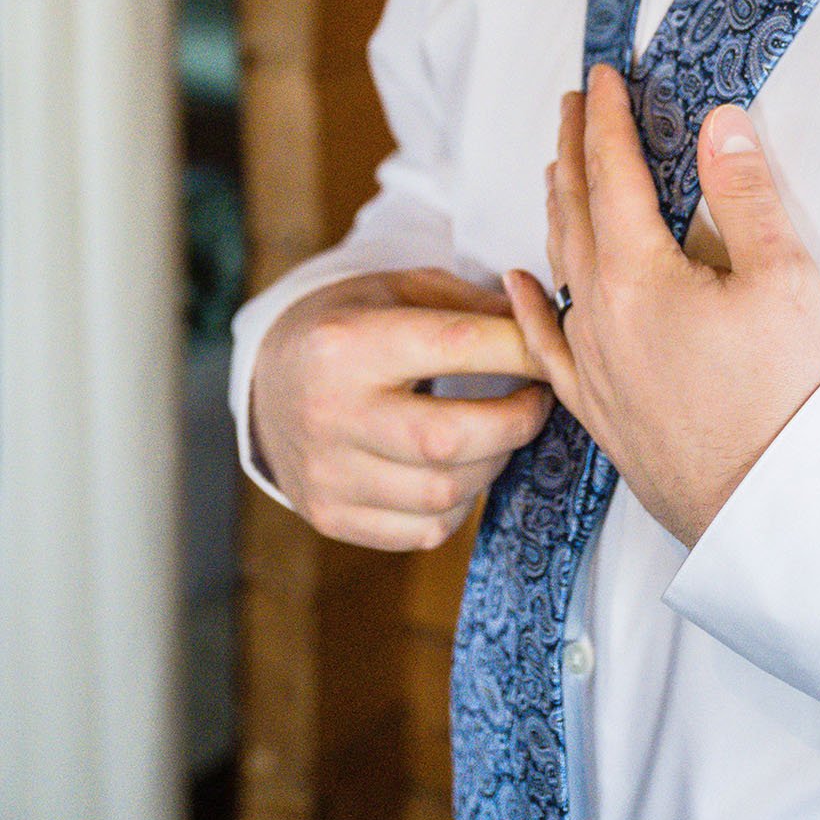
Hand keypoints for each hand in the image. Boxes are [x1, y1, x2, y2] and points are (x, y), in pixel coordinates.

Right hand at [250, 266, 552, 549]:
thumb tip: (547, 329)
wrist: (268, 381)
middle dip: (518, 420)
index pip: (456, 346)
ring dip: (495, 463)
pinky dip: (460, 503)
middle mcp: (330, 412)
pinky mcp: (331, 516)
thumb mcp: (402, 289)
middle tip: (540, 399)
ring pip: (443, 492)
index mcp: (347, 342)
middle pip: (450, 439)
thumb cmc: (351, 325)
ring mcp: (326, 474)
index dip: (521, 350)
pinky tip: (461, 469)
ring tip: (502, 431)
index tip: (552, 352)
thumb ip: (473, 307)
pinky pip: (422, 530)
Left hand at [507, 66, 819, 547]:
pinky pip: (546, 346)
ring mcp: (593, 368)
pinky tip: (515, 283)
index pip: (613, 171)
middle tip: (572, 102)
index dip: (606, 117)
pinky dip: (528, 304)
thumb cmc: (791, 395)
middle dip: (573, 149)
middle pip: (576, 211)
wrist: (778, 513)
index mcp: (639, 274)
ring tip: (556, 169)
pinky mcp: (601, 412)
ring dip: (557, 210)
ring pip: (558, 270)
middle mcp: (599, 316)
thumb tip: (719, 120)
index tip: (601, 74)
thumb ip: (747, 193)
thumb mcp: (785, 279)